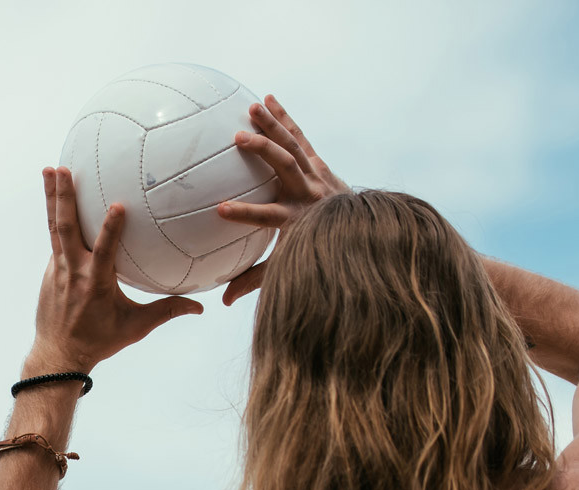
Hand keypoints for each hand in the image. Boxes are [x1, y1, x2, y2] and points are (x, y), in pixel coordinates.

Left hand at [29, 167, 200, 374]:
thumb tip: (199, 307)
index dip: (111, 228)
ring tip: (49, 169)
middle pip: (67, 228)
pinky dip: (55, 216)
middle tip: (61, 169)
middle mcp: (74, 271)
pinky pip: (55, 238)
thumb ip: (166, 312)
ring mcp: (59, 269)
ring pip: (56, 227)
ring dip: (52, 198)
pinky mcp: (52, 270)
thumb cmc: (100, 341)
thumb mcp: (135, 328)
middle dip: (64, 198)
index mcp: (96, 283)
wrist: (59, 355)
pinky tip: (55, 197)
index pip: (105, 251)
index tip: (117, 204)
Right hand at [214, 94, 349, 305]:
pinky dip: (286, 119)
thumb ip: (254, 280)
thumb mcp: (287, 268)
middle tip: (238, 139)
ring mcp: (317, 175)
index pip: (266, 217)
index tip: (218, 209)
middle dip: (262, 152)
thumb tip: (221, 300)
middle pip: (284, 168)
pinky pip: (300, 137)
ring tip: (252, 107)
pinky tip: (269, 99)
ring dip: (272, 126)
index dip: (244, 213)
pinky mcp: (319, 163)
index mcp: (296, 220)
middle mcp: (308, 194)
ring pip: (293, 146)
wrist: (360, 232)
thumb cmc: (315, 253)